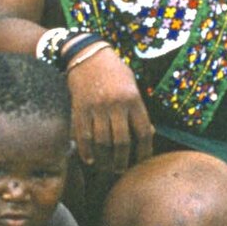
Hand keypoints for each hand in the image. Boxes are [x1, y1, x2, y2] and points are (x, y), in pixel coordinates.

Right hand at [65, 44, 151, 174]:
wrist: (86, 54)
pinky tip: (90, 159)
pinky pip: (83, 135)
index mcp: (133, 99)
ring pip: (102, 142)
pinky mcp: (79, 108)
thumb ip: (138, 109)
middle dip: (122, 161)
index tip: (142, 161)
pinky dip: (86, 151)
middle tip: (121, 170)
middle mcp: (115, 104)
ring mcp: (96, 107)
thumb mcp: (132, 85)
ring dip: (105, 160)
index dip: (144, 151)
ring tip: (107, 168)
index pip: (142, 132)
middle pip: (121, 142)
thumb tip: (147, 133)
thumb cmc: (114, 71)